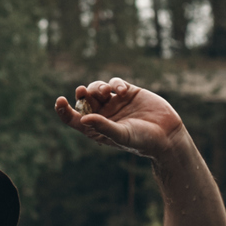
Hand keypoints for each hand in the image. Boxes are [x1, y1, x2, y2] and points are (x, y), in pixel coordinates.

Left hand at [53, 77, 187, 159]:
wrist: (166, 135)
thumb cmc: (142, 141)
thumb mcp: (121, 135)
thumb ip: (103, 126)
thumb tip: (84, 119)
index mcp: (95, 128)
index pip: (74, 118)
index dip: (63, 110)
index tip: (59, 100)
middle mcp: (103, 114)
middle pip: (85, 100)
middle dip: (83, 94)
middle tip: (83, 91)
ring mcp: (115, 102)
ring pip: (98, 89)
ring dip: (98, 87)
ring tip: (107, 91)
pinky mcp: (129, 93)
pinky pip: (116, 83)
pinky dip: (116, 84)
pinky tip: (122, 90)